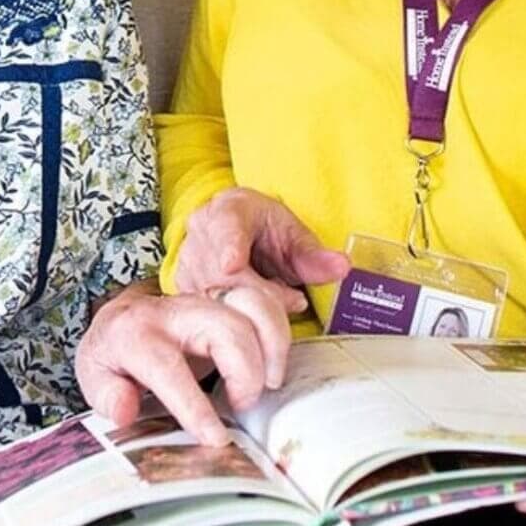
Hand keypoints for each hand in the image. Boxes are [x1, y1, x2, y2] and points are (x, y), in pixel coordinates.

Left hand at [76, 280, 293, 445]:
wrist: (122, 316)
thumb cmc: (112, 354)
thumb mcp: (93, 375)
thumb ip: (107, 395)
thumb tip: (126, 409)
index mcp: (135, 333)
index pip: (168, 367)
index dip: (194, 405)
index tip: (215, 438)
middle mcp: (173, 310)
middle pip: (224, 326)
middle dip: (245, 371)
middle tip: (243, 406)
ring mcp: (203, 299)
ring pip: (251, 304)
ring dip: (271, 344)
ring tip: (269, 382)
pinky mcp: (225, 299)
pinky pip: (263, 300)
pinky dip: (279, 327)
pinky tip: (276, 358)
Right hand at [176, 187, 348, 313]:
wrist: (240, 233)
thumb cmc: (266, 231)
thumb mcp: (294, 236)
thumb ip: (315, 255)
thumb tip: (342, 266)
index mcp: (228, 208)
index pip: (226, 227)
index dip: (229, 247)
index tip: (232, 265)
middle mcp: (201, 230)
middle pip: (222, 273)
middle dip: (260, 293)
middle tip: (293, 300)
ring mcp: (187, 260)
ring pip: (213, 295)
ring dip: (248, 308)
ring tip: (275, 300)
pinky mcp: (183, 287)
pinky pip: (206, 310)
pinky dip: (232, 317)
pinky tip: (250, 312)